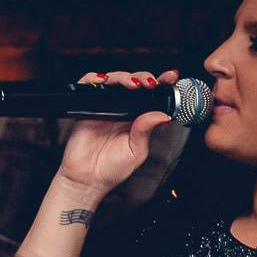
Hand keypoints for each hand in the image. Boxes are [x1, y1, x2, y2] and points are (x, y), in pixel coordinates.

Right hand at [54, 69, 176, 197]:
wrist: (87, 179)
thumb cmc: (112, 169)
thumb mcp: (136, 150)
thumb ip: (146, 130)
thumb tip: (162, 114)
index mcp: (138, 119)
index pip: (152, 96)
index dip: (161, 83)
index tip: (171, 78)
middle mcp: (122, 110)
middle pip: (134, 83)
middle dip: (144, 77)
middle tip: (150, 83)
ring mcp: (104, 108)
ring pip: (114, 80)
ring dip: (124, 76)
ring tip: (132, 84)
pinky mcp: (85, 109)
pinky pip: (87, 86)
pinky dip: (93, 79)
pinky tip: (103, 81)